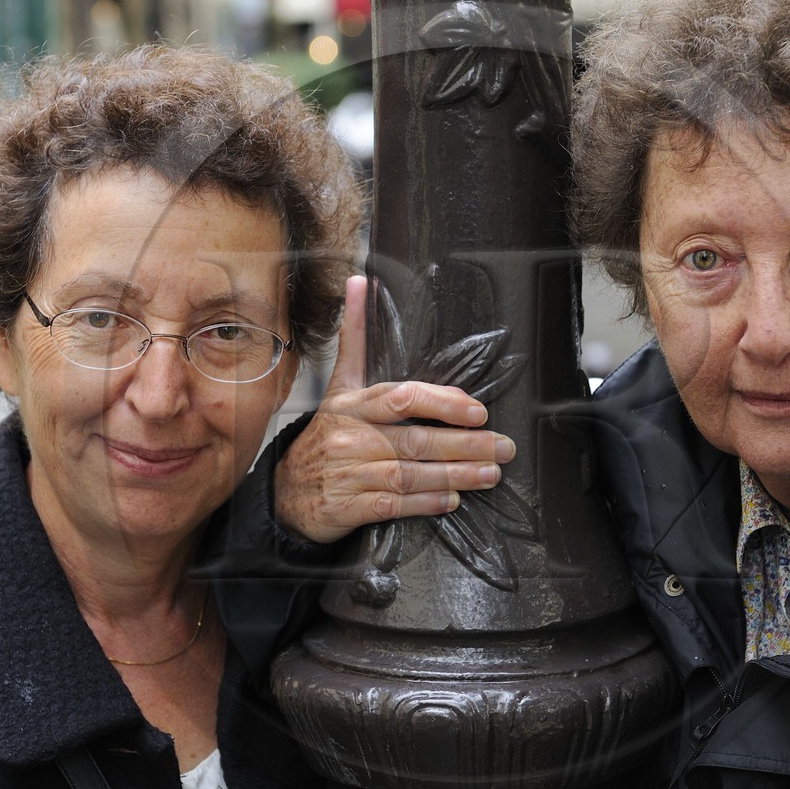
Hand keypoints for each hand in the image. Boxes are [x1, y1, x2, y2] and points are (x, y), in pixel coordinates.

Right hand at [274, 276, 515, 543]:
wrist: (286, 494)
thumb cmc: (327, 437)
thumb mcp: (338, 388)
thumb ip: (355, 341)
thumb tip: (360, 282)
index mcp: (352, 405)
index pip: (402, 397)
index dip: (443, 402)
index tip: (478, 410)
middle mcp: (350, 437)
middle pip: (415, 440)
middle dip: (465, 445)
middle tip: (503, 447)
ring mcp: (347, 473)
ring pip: (409, 474)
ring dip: (455, 475)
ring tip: (490, 473)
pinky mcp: (346, 506)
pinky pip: (393, 505)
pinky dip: (424, 504)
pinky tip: (450, 500)